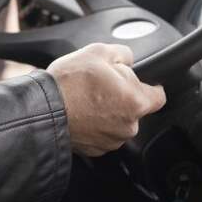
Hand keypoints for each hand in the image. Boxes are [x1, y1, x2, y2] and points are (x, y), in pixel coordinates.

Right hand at [47, 43, 166, 156]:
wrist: (41, 110)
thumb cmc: (68, 83)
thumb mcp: (99, 51)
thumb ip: (124, 54)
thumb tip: (129, 60)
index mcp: (136, 102)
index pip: (159, 96)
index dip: (150, 86)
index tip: (139, 82)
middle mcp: (128, 126)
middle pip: (136, 109)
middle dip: (123, 97)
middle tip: (101, 85)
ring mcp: (111, 141)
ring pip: (118, 122)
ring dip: (108, 111)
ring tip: (87, 98)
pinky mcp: (95, 150)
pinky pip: (102, 134)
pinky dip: (95, 124)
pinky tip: (81, 112)